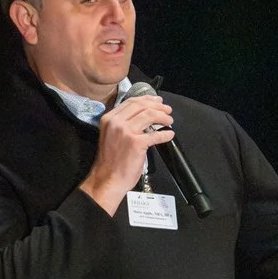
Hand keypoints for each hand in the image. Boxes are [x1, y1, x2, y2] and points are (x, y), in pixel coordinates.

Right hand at [80, 91, 179, 214]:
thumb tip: (143, 116)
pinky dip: (165, 135)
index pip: (131, 102)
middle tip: (167, 110)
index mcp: (109, 118)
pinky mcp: (136, 143)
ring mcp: (126, 132)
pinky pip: (155, 135)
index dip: (147, 99)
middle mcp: (116, 122)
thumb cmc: (110, 161)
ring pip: (149, 115)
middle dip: (158, 106)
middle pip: (141, 106)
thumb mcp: (111, 135)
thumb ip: (123, 124)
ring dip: (163, 117)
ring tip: (169, 121)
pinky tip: (169, 135)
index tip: (157, 101)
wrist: (107, 179)